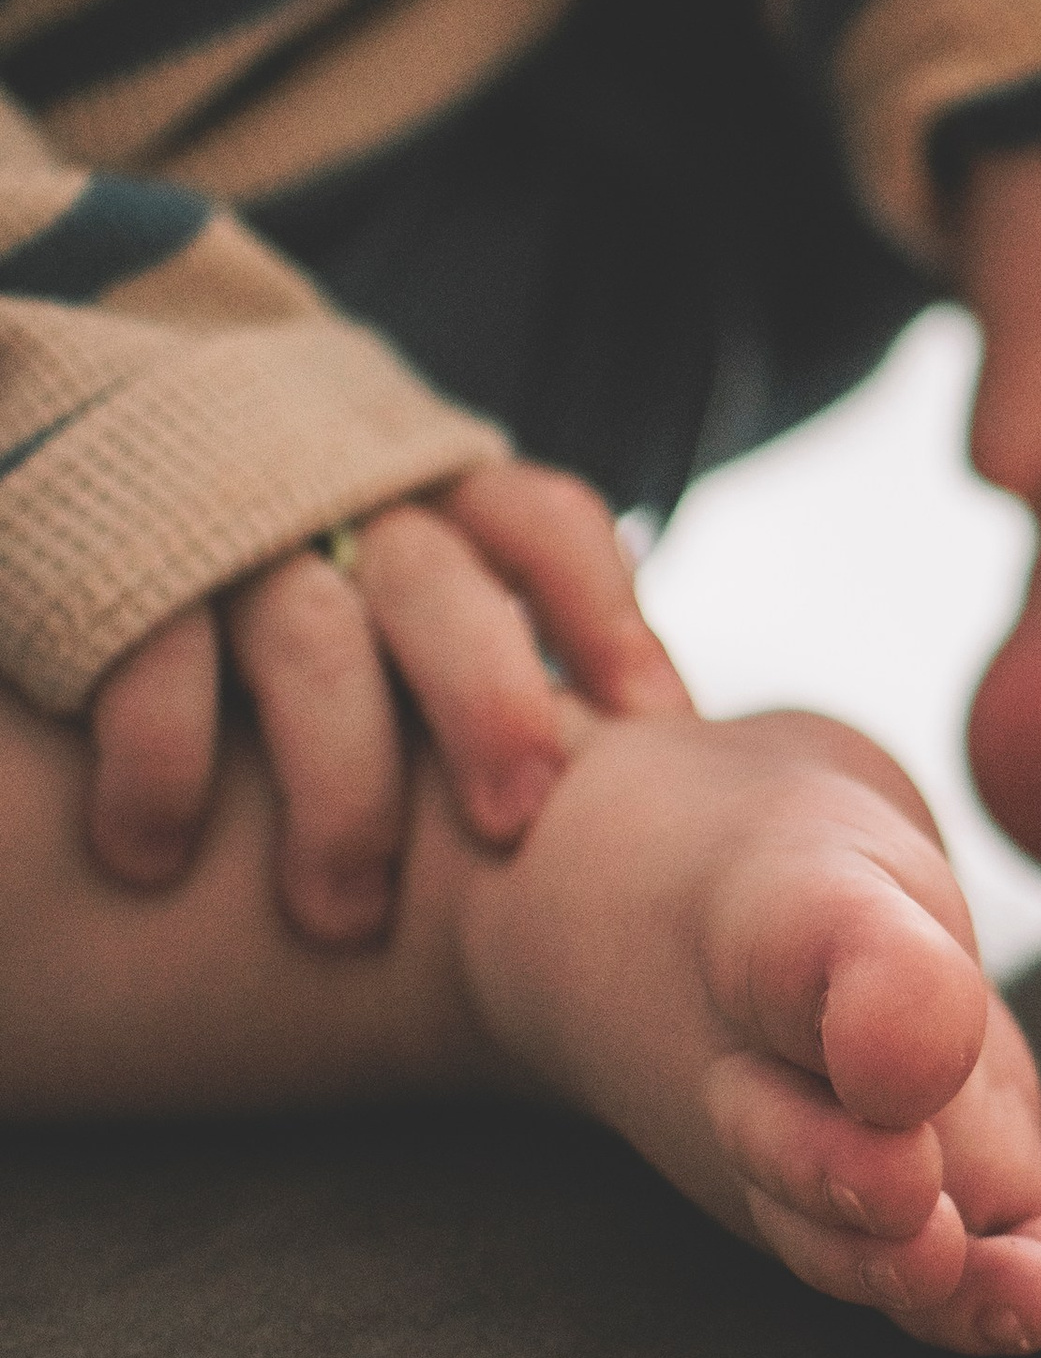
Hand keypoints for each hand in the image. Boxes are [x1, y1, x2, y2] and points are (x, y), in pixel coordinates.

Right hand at [83, 461, 693, 944]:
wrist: (72, 439)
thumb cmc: (283, 571)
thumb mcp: (392, 566)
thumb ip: (483, 634)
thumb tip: (633, 756)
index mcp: (428, 492)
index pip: (543, 524)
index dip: (604, 620)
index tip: (651, 727)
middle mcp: (342, 500)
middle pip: (439, 583)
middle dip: (486, 706)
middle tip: (511, 824)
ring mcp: (230, 530)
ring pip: (309, 633)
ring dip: (339, 783)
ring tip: (344, 918)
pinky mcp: (118, 563)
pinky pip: (153, 654)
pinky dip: (163, 757)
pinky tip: (159, 850)